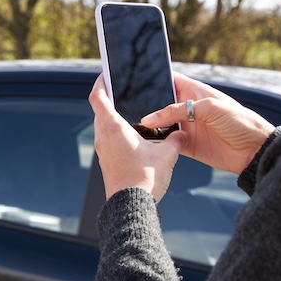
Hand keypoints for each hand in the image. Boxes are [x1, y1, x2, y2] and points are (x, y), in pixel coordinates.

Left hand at [89, 75, 182, 200]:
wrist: (131, 206)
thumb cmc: (145, 178)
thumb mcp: (167, 154)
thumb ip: (175, 139)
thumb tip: (182, 132)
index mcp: (113, 127)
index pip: (98, 96)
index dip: (100, 82)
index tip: (106, 74)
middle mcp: (103, 137)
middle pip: (100, 110)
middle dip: (110, 99)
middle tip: (124, 91)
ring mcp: (102, 151)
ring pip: (103, 126)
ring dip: (113, 118)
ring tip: (132, 113)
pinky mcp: (106, 162)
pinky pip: (108, 140)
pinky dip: (117, 133)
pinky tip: (134, 137)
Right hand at [141, 70, 276, 174]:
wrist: (254, 150)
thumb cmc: (240, 121)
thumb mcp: (210, 108)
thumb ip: (180, 110)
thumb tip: (151, 118)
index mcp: (195, 92)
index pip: (171, 80)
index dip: (155, 78)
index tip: (136, 78)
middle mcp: (188, 109)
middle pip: (161, 103)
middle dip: (147, 104)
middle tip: (129, 105)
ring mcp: (187, 127)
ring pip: (161, 124)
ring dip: (151, 125)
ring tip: (134, 123)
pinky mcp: (187, 145)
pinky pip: (167, 142)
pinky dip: (158, 142)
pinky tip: (147, 140)